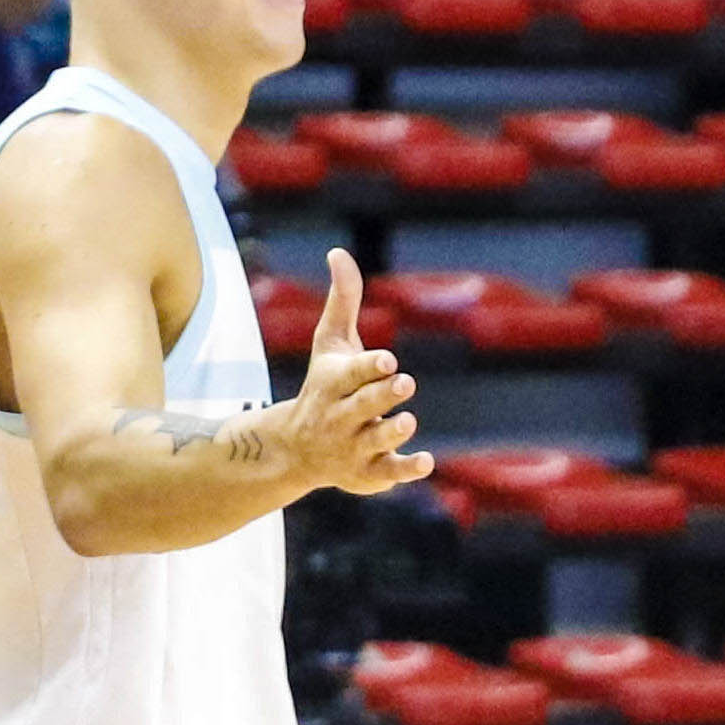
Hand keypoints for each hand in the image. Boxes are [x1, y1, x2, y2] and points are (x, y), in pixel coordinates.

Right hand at [274, 252, 432, 496]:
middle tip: (405, 383)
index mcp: (333, 383)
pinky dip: (406, 470)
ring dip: (391, 431)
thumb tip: (338, 252)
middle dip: (382, 395)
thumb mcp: (329, 343)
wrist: (296, 450)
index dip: (370, 367)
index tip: (388, 359)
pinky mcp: (368, 473)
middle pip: (362, 405)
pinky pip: (388, 473)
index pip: (351, 374)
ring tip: (407, 421)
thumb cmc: (323, 386)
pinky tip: (427, 462)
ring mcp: (354, 446)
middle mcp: (340, 417)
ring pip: (374, 440)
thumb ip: (342, 301)